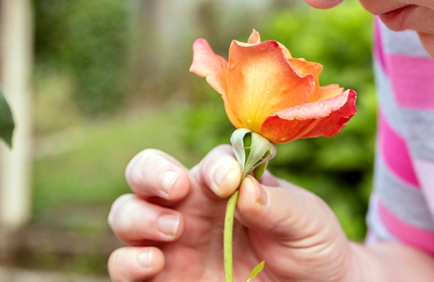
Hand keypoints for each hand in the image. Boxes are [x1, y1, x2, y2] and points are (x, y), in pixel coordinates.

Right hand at [107, 146, 360, 281]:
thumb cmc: (309, 244)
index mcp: (224, 183)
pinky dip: (128, 262)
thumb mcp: (307, 221)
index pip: (210, 163)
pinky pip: (124, 266)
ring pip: (126, 215)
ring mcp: (172, 243)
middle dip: (150, 173)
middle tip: (176, 189)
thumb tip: (243, 187)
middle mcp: (190, 207)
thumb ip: (277, 202)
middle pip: (144, 173)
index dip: (215, 167)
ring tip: (171, 232)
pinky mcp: (163, 279)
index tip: (229, 182)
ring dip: (138, 217)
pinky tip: (154, 264)